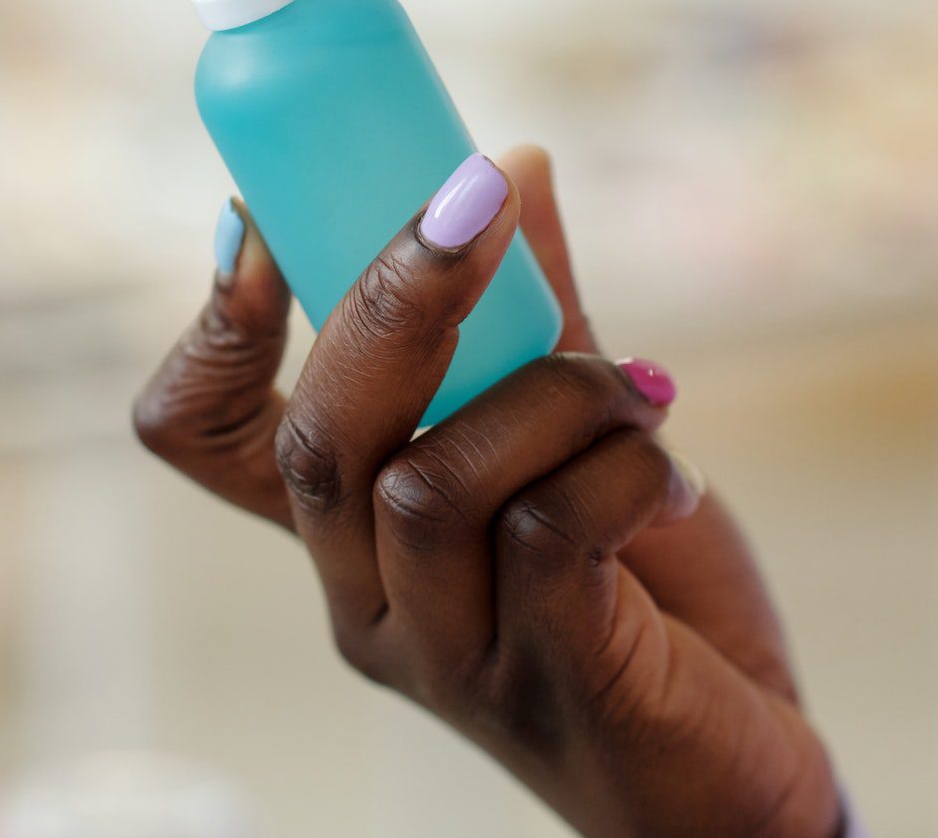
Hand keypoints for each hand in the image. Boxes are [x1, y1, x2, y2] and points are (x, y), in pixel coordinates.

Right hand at [135, 148, 843, 837]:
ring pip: (430, 481)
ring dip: (549, 393)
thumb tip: (514, 162)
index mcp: (345, 532)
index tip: (255, 216)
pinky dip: (621, 464)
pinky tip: (672, 471)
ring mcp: (445, 654)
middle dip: (394, 297)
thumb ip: (537, 322)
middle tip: (479, 196)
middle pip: (316, 439)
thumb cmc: (647, 606)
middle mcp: (364, 598)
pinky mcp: (546, 681)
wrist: (736, 782)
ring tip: (640, 391)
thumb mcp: (577, 438)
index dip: (210, 327)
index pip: (202, 436)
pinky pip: (548, 532)